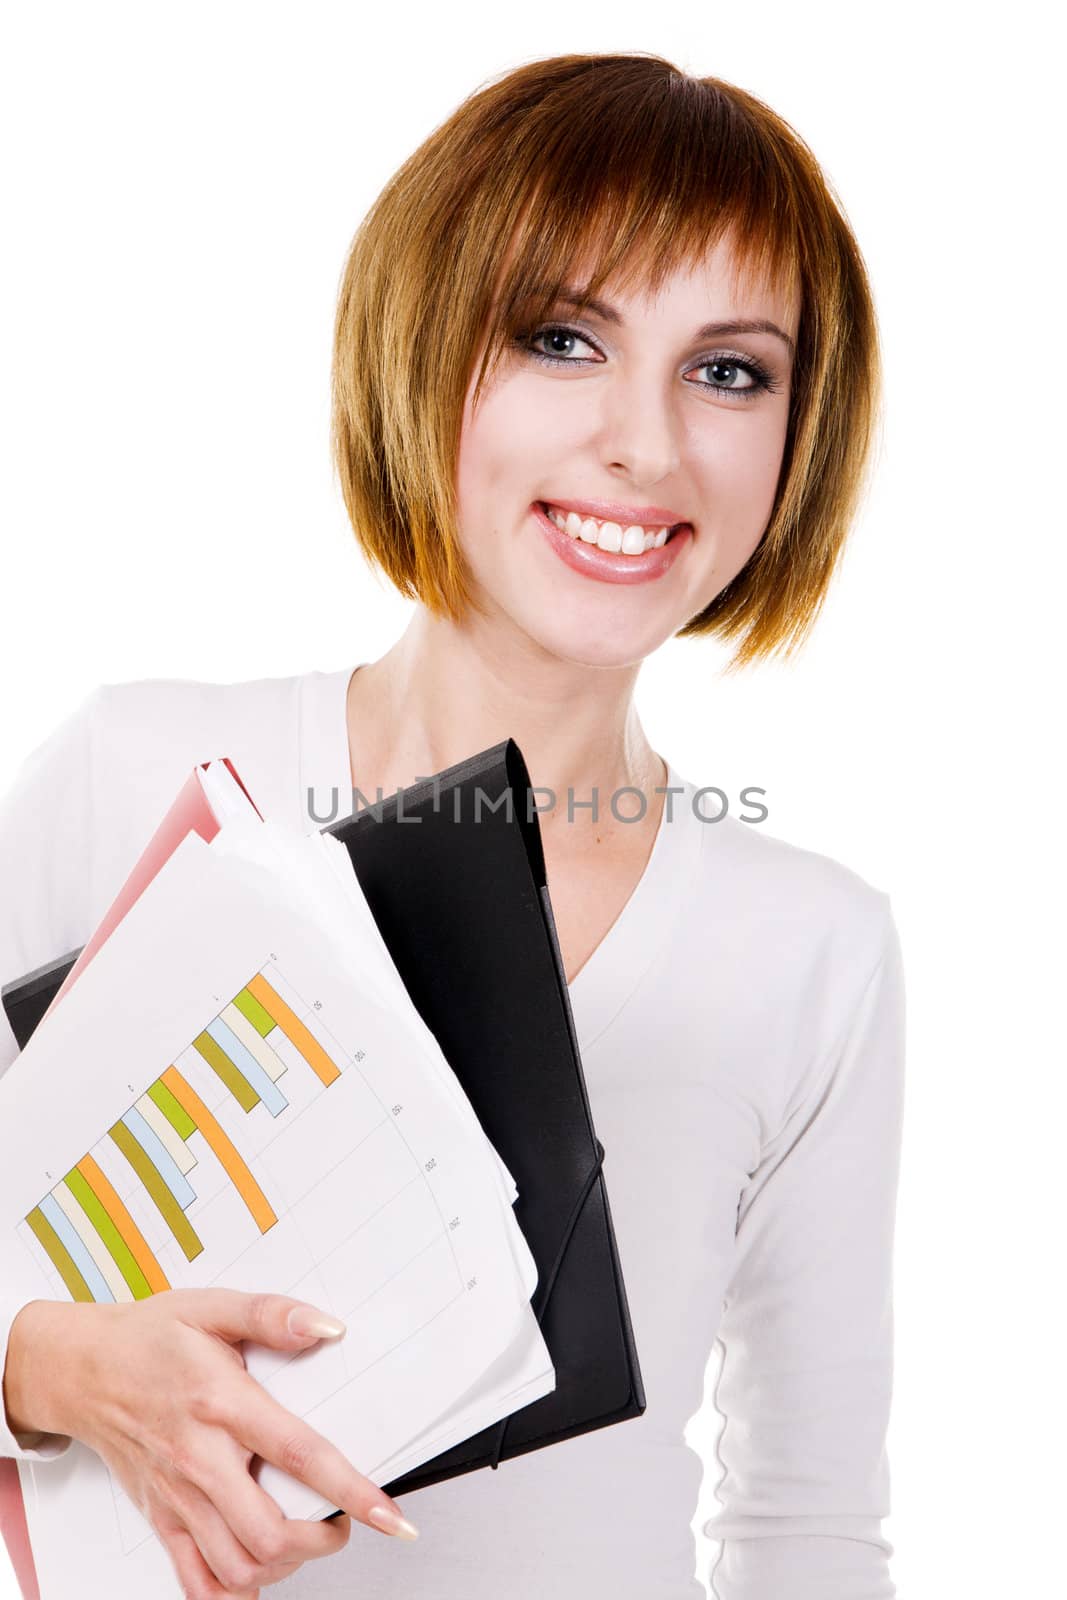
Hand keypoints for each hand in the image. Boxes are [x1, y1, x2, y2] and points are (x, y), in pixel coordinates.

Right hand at [6, 1290, 418, 1597]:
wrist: (81, 1368)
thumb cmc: (148, 1338)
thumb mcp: (213, 1307)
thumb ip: (273, 1315)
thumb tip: (327, 1328)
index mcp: (221, 1403)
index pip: (300, 1455)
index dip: (352, 1491)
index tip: (390, 1515)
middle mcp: (199, 1458)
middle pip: (268, 1533)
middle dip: (321, 1538)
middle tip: (342, 1518)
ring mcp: (178, 1496)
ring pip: (237, 1566)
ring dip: (284, 1565)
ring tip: (306, 1537)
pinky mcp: (162, 1518)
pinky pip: (195, 1581)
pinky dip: (234, 1589)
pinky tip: (258, 1570)